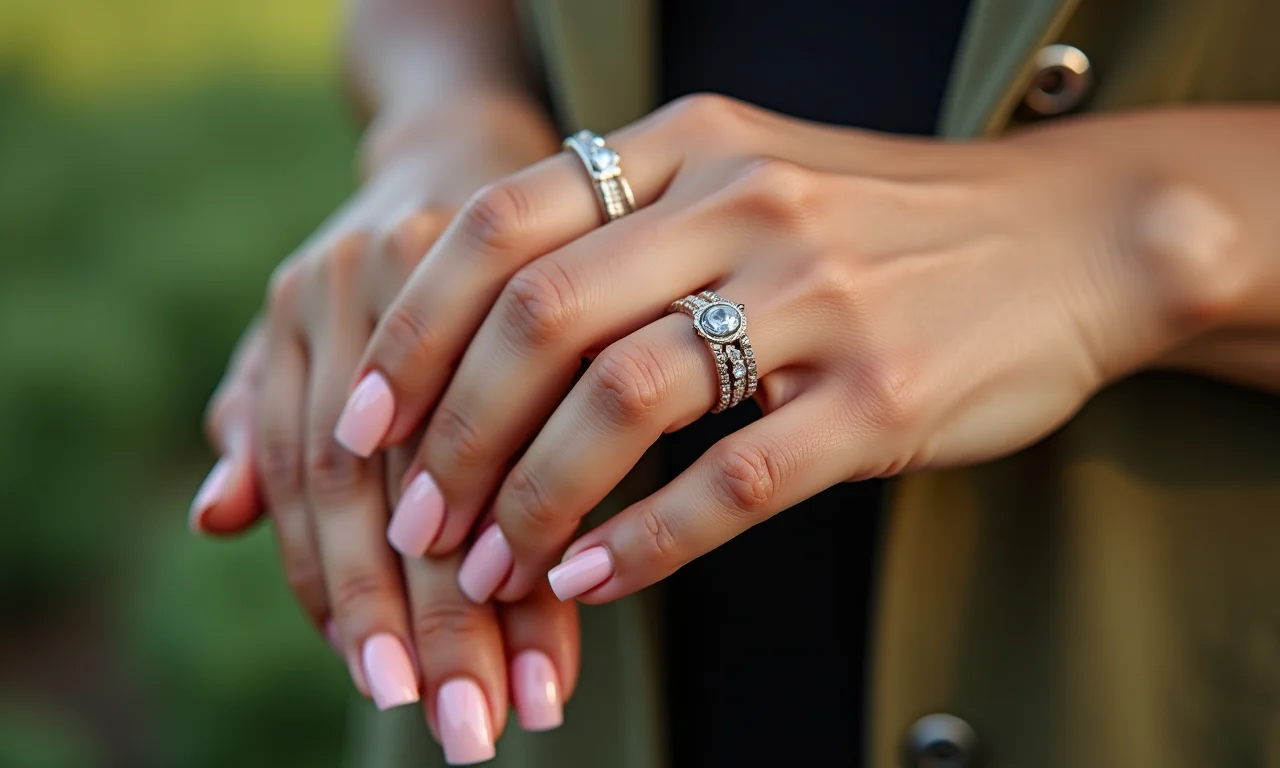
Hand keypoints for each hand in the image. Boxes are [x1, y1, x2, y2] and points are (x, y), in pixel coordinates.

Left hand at [193, 96, 575, 754]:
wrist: (469, 150)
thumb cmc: (383, 267)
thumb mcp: (307, 334)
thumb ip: (265, 414)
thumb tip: (214, 518)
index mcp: (296, 305)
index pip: (308, 479)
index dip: (341, 589)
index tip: (388, 686)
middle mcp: (357, 276)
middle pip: (388, 483)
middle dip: (429, 613)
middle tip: (466, 723)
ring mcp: (449, 260)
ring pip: (474, 457)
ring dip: (508, 587)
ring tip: (534, 690)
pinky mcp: (534, 264)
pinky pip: (547, 404)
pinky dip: (561, 506)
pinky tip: (586, 587)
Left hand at [343, 94, 1193, 602]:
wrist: (1073, 239)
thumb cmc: (888, 226)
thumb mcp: (753, 181)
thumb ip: (631, 231)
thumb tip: (493, 337)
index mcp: (692, 144)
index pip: (502, 223)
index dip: (412, 328)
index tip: (359, 418)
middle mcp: (743, 201)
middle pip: (540, 315)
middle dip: (450, 432)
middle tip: (413, 520)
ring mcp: (817, 295)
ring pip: (623, 399)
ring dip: (532, 497)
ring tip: (489, 567)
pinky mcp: (879, 394)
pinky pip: (731, 480)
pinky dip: (644, 542)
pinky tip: (592, 582)